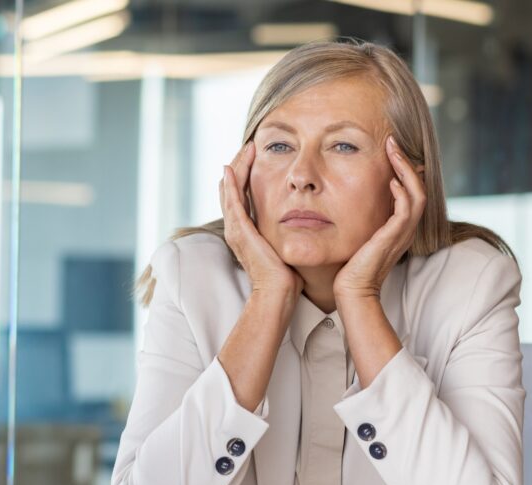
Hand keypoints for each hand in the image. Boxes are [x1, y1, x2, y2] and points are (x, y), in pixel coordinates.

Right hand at [220, 141, 303, 302]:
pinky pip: (232, 202)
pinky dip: (231, 184)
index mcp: (246, 229)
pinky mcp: (240, 232)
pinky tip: (233, 167)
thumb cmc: (287, 275)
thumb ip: (287, 231)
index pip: (242, 193)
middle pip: (231, 188)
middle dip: (240, 164)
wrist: (278, 293)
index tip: (259, 154)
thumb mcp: (285, 245)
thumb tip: (302, 220)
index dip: (247, 173)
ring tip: (246, 148)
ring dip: (237, 167)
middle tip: (251, 144)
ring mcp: (235, 230)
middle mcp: (236, 228)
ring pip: (229, 190)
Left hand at [333, 135, 426, 301]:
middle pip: (418, 186)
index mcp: (398, 227)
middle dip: (406, 162)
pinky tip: (391, 181)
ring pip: (417, 194)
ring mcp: (402, 233)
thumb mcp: (356, 235)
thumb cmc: (348, 266)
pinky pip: (407, 210)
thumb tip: (343, 199)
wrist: (352, 290)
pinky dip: (402, 193)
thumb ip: (358, 218)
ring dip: (406, 170)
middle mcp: (405, 228)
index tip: (388, 149)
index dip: (403, 168)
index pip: (410, 190)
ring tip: (393, 151)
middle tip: (393, 141)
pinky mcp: (394, 238)